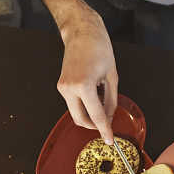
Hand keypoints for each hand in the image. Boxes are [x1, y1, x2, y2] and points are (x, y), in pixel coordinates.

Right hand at [56, 13, 117, 143]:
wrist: (82, 33)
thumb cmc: (98, 48)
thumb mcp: (112, 76)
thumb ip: (111, 100)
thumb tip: (109, 116)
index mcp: (84, 85)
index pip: (96, 115)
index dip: (104, 130)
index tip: (109, 140)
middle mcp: (69, 88)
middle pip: (81, 119)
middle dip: (94, 126)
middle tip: (107, 125)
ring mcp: (63, 87)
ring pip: (76, 112)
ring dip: (89, 114)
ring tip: (102, 102)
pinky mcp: (61, 85)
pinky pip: (73, 103)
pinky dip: (84, 105)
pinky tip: (94, 95)